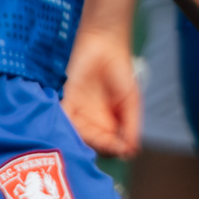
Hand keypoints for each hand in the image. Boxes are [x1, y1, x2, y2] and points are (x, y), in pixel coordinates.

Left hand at [63, 31, 140, 159]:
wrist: (104, 48)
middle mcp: (95, 120)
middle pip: (95, 142)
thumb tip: (132, 149)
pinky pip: (65, 119)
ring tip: (93, 141)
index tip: (123, 150)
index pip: (112, 144)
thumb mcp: (132, 101)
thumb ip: (131, 124)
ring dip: (85, 141)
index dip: (116, 149)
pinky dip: (68, 127)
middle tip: (109, 145)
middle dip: (101, 147)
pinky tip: (76, 131)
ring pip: (80, 135)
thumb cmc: (121, 72)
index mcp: (112, 122)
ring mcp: (80, 112)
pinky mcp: (68, 101)